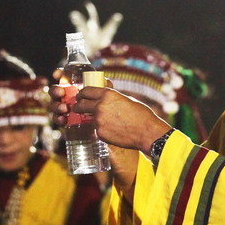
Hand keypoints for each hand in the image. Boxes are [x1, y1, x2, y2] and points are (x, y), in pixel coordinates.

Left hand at [49, 71, 169, 152]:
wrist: (146, 132)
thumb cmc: (141, 115)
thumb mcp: (125, 99)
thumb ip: (111, 97)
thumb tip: (103, 95)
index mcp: (107, 94)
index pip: (86, 91)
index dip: (82, 93)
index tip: (80, 96)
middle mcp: (100, 106)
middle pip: (80, 104)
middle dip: (78, 106)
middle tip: (78, 107)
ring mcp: (98, 121)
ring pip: (90, 118)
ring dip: (93, 119)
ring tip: (107, 122)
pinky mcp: (100, 133)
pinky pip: (97, 130)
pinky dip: (102, 130)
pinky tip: (114, 130)